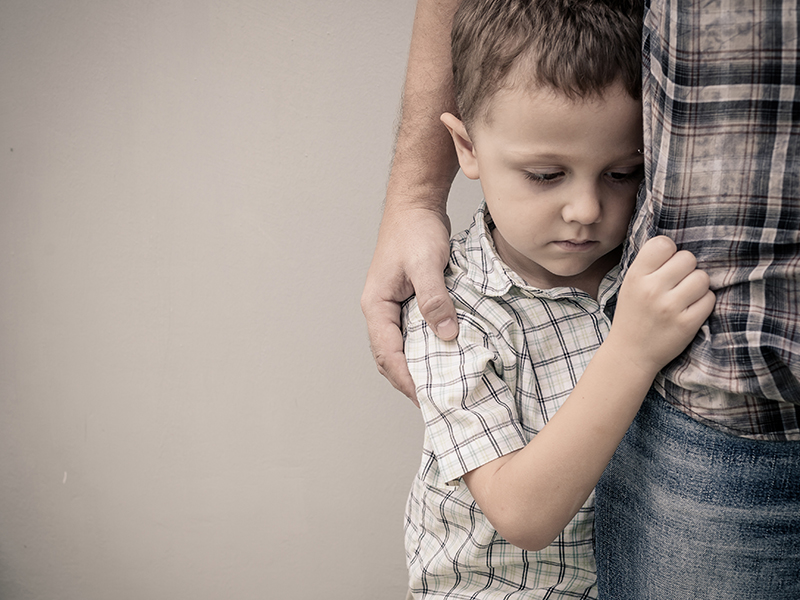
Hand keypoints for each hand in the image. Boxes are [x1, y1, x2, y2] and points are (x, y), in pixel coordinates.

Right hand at [361, 201, 456, 403]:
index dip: (406, 378)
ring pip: (400, 348)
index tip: (426, 399)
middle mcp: (380, 310)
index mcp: (376, 305)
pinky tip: (444, 358)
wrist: (416, 205)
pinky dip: (425, 350)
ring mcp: (393, 307)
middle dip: (408, 382)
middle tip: (435, 403)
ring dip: (416, 368)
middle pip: (389, 357)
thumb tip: (446, 335)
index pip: (387, 353)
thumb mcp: (426, 265)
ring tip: (439, 388)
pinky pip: (413, 334)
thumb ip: (434, 300)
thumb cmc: (415, 230)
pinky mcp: (408, 301)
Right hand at [607, 236, 715, 376]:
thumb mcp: (630, 285)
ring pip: (702, 278)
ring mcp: (670, 307)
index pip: (664, 244)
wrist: (630, 353)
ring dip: (697, 286)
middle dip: (686, 269)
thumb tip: (678, 244)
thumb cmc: (634, 314)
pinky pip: (709, 299)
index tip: (666, 264)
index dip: (670, 252)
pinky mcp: (687, 324)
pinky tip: (690, 309)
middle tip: (677, 283)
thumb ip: (650, 264)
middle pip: (688, 258)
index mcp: (636, 276)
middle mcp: (652, 289)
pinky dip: (703, 303)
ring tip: (685, 296)